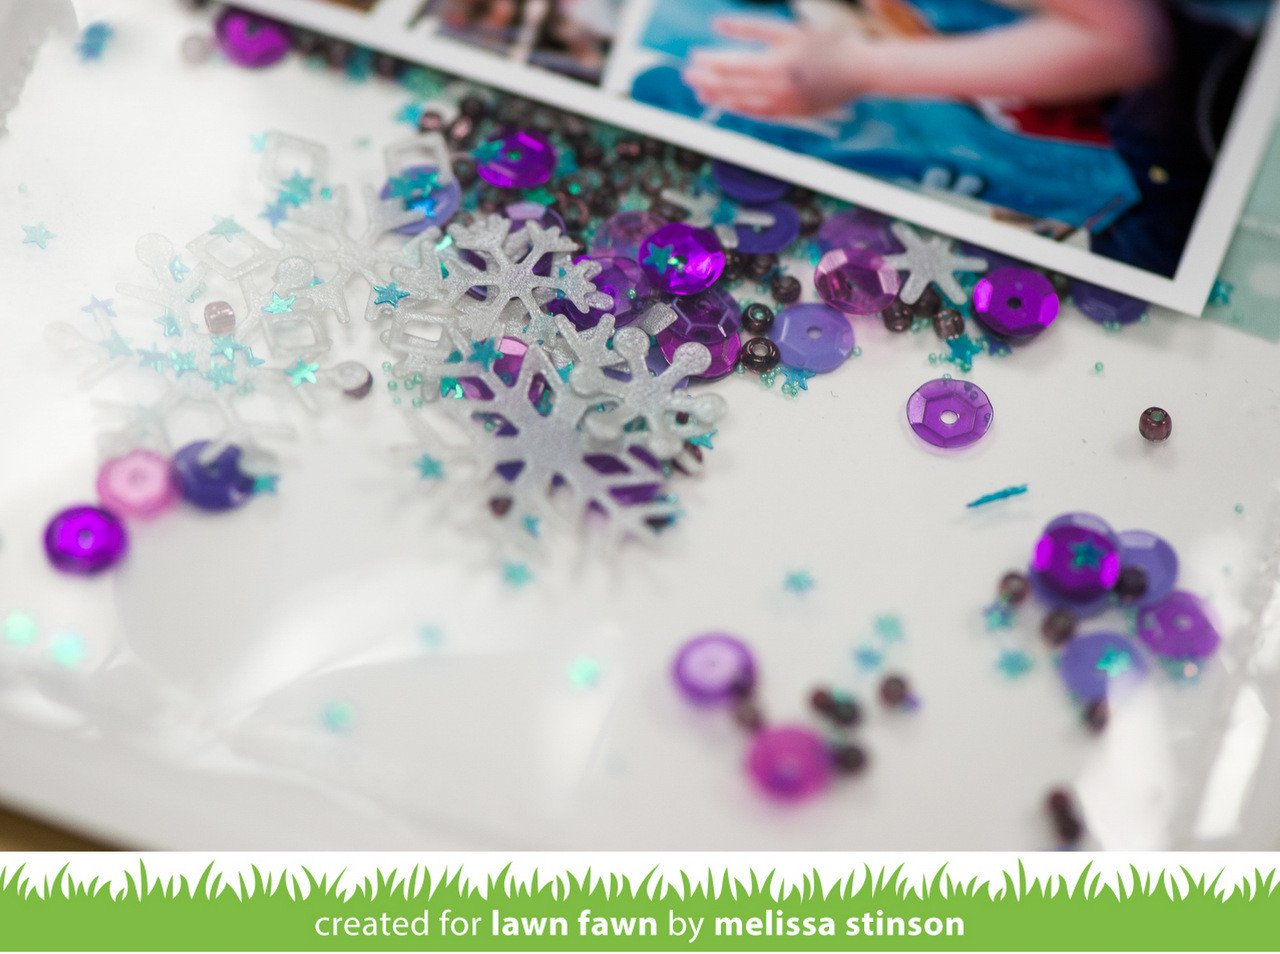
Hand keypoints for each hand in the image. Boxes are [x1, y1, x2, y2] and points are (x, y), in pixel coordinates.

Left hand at [682, 17, 877, 119]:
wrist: (862, 71)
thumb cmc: (828, 44)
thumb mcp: (790, 29)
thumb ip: (752, 27)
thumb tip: (717, 22)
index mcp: (778, 63)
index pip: (734, 66)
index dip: (710, 63)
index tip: (693, 59)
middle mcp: (779, 88)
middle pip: (734, 87)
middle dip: (708, 81)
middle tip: (688, 77)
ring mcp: (785, 105)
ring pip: (743, 105)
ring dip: (720, 99)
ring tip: (702, 93)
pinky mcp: (793, 115)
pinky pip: (759, 115)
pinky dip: (741, 110)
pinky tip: (729, 105)